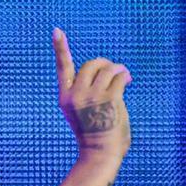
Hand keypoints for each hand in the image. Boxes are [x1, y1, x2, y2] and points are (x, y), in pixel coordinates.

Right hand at [53, 28, 130, 156]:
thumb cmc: (95, 135)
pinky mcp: (109, 99)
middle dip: (105, 64)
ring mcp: (92, 96)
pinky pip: (119, 77)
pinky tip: (129, 80)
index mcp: (65, 98)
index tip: (57, 31)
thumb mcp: (83, 112)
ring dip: (118, 70)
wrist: (100, 155)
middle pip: (92, 64)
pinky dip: (126, 76)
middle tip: (114, 72)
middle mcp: (76, 95)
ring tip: (124, 76)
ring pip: (107, 69)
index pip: (63, 68)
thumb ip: (88, 92)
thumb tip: (111, 69)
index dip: (61, 48)